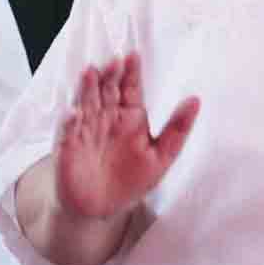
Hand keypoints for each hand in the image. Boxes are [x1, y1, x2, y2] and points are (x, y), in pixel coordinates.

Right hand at [52, 54, 197, 222]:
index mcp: (130, 119)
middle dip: (110, 75)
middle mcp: (106, 119)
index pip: (131, 89)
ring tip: (91, 73)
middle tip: (115, 61)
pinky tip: (73, 113)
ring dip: (87, 88)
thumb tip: (195, 100)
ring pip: (86, 103)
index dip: (132, 73)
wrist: (100, 209)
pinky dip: (69, 122)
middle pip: (107, 90)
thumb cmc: (130, 182)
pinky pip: (68, 131)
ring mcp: (85, 129)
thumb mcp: (162, 157)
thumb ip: (178, 129)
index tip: (134, 56)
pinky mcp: (68, 146)